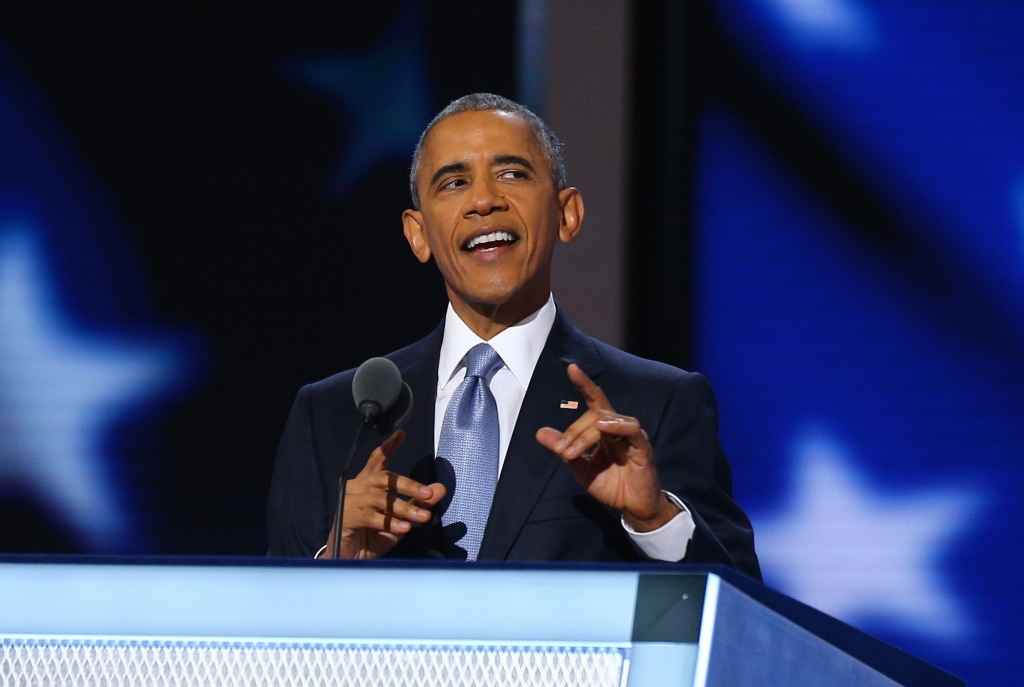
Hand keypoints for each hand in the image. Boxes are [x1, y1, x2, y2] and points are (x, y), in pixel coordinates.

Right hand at [321, 430, 446, 558]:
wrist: (351, 560)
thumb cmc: (374, 536)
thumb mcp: (401, 518)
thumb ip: (418, 502)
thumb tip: (440, 488)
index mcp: (368, 484)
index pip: (378, 460)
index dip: (388, 447)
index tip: (401, 434)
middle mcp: (357, 488)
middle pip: (383, 478)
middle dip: (408, 484)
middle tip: (428, 493)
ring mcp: (350, 502)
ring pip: (381, 499)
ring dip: (404, 508)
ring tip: (423, 517)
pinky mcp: (347, 518)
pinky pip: (371, 517)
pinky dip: (390, 523)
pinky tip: (404, 528)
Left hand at [535, 364, 678, 531]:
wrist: (631, 507)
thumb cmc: (610, 485)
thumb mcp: (580, 467)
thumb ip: (563, 449)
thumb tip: (540, 433)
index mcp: (606, 429)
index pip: (595, 400)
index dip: (584, 383)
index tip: (571, 368)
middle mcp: (619, 427)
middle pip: (594, 413)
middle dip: (573, 431)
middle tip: (562, 451)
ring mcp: (632, 436)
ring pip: (607, 420)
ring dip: (585, 434)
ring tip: (572, 452)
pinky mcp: (642, 448)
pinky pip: (631, 430)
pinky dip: (616, 426)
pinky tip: (603, 429)